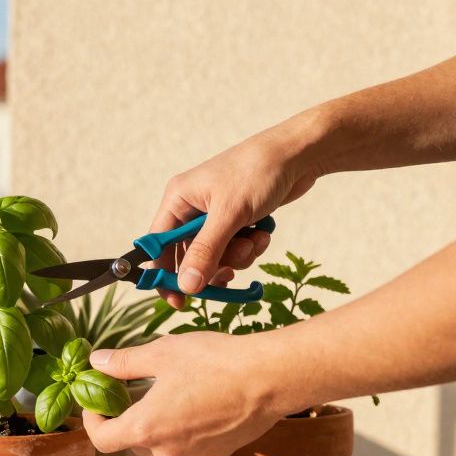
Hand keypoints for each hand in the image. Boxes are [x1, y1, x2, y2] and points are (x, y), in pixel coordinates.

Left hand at [81, 333, 291, 455]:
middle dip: (130, 417)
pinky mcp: (218, 453)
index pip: (103, 440)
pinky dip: (188, 426)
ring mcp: (195, 455)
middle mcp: (167, 450)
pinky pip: (191, 443)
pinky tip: (202, 399)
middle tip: (135, 388)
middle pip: (134, 441)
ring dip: (161, 422)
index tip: (97, 404)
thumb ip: (124, 362)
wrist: (270, 378)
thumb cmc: (216, 363)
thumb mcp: (161, 354)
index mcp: (146, 428)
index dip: (93, 423)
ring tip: (174, 390)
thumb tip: (98, 362)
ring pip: (164, 442)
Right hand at [151, 128, 321, 306]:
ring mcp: (214, 216)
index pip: (158, 246)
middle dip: (213, 266)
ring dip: (237, 257)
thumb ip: (206, 252)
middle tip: (229, 273)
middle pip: (188, 257)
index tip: (180, 301)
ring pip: (215, 257)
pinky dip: (249, 248)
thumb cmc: (257, 172)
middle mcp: (191, 209)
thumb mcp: (229, 214)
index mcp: (178, 200)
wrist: (297, 154)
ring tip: (253, 241)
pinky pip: (234, 249)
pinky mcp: (236, 221)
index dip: (166, 275)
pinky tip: (261, 235)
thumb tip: (186, 286)